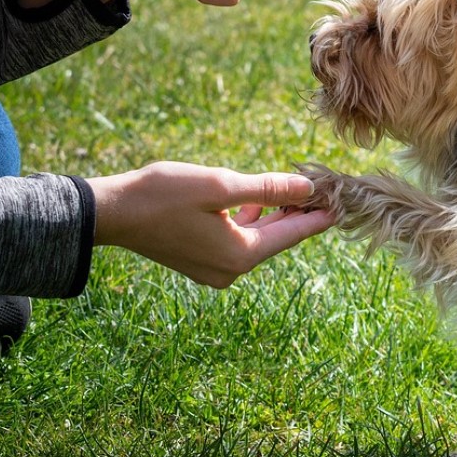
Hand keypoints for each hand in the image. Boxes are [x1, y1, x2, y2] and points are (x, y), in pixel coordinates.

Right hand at [88, 162, 334, 288]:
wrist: (111, 214)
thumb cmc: (163, 195)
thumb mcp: (220, 185)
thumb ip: (267, 189)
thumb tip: (307, 189)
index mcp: (240, 255)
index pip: (293, 234)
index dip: (320, 215)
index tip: (345, 201)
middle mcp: (231, 270)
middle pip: (277, 239)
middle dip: (299, 213)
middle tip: (324, 189)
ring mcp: (214, 270)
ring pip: (258, 240)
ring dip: (275, 215)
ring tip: (296, 190)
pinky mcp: (199, 261)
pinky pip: (238, 241)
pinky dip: (251, 221)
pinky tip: (255, 202)